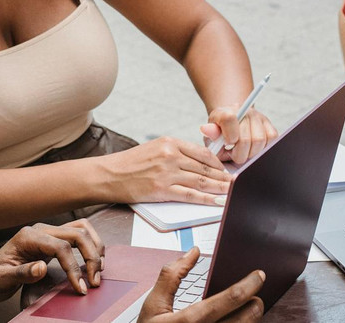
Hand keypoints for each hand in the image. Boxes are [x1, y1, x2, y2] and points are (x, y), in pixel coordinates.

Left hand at [0, 219, 104, 302]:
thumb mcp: (1, 280)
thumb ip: (22, 273)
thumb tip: (41, 267)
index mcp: (28, 237)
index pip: (61, 247)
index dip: (74, 267)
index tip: (79, 287)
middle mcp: (40, 230)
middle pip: (77, 234)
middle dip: (91, 257)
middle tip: (94, 281)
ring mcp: (47, 232)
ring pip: (82, 229)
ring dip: (95, 248)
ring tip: (98, 270)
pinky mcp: (53, 239)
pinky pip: (78, 234)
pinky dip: (91, 245)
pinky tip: (93, 261)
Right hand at [106, 136, 231, 205]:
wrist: (109, 175)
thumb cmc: (129, 163)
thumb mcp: (154, 148)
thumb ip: (175, 152)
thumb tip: (196, 162)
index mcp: (169, 142)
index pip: (202, 152)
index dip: (217, 163)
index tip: (225, 169)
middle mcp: (170, 156)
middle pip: (205, 167)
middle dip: (223, 176)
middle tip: (236, 182)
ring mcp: (167, 173)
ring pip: (201, 181)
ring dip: (219, 188)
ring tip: (232, 192)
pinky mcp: (162, 190)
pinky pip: (190, 195)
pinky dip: (206, 199)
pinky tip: (216, 201)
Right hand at [139, 248, 265, 321]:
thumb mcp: (153, 304)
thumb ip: (171, 276)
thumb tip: (192, 253)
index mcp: (188, 321)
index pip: (229, 300)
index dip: (249, 285)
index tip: (259, 275)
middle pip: (247, 319)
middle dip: (254, 304)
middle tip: (254, 296)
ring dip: (250, 319)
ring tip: (245, 311)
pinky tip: (235, 321)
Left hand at [201, 106, 277, 164]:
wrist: (231, 124)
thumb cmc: (220, 134)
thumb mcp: (210, 136)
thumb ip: (210, 136)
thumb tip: (207, 130)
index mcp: (225, 112)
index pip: (229, 118)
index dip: (229, 136)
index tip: (227, 144)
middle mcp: (244, 111)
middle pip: (246, 137)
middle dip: (239, 154)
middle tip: (234, 155)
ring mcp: (259, 117)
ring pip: (260, 140)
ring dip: (251, 153)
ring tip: (243, 152)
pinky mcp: (269, 125)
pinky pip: (271, 139)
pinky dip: (262, 149)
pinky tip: (252, 149)